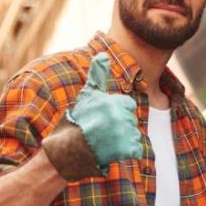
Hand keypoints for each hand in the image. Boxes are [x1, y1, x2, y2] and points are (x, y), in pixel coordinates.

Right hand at [42, 53, 141, 179]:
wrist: (69, 150)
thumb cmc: (78, 120)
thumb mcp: (88, 95)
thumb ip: (97, 74)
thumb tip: (103, 54)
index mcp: (112, 102)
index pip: (128, 104)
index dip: (117, 111)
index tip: (103, 117)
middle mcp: (119, 117)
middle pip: (131, 119)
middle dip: (120, 125)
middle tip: (102, 130)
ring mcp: (124, 134)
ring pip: (134, 134)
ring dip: (123, 138)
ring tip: (105, 141)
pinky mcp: (126, 150)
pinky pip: (136, 149)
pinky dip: (126, 151)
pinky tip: (112, 150)